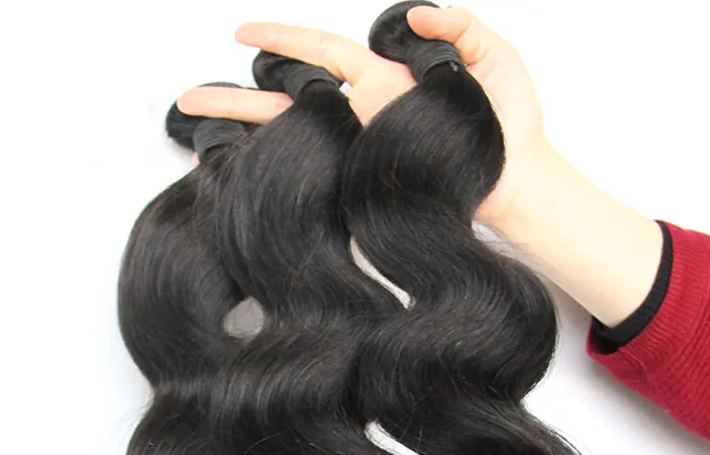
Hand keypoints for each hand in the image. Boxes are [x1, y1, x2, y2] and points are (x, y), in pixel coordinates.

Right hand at [176, 7, 551, 227]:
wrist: (519, 184)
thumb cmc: (508, 126)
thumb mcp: (492, 57)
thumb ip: (456, 26)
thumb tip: (417, 11)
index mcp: (384, 82)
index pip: (322, 54)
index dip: (282, 37)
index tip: (240, 32)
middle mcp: (363, 117)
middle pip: (287, 102)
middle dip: (236, 100)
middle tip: (190, 99)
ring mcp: (361, 152)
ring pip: (293, 141)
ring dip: (246, 140)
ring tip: (198, 138)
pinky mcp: (368, 182)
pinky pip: (316, 175)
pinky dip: (279, 175)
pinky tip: (244, 177)